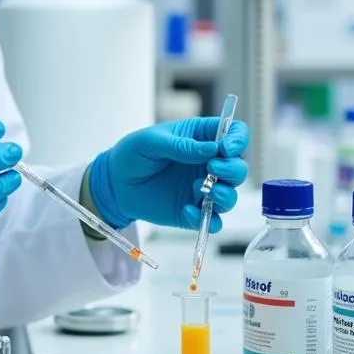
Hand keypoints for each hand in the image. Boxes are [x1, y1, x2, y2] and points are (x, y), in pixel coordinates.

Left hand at [87, 117, 248, 232]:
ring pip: (231, 195)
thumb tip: (212, 148)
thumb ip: (182, 145)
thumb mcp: (152, 141)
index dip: (237, 139)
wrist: (115, 183)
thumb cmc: (133, 154)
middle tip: (212, 170)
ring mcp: (203, 189)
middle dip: (232, 169)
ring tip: (203, 191)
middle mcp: (208, 163)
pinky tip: (188, 211)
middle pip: (238, 167)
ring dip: (225, 195)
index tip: (225, 148)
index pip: (234, 133)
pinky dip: (207, 219)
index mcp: (201, 138)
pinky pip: (213, 220)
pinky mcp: (194, 211)